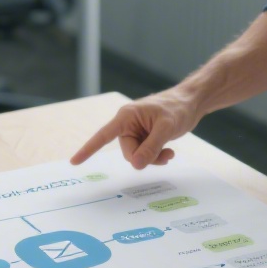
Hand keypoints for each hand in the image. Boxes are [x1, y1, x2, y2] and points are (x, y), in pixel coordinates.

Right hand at [70, 90, 201, 168]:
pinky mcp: (145, 136)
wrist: (192, 102)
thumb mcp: (166, 128)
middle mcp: (128, 124)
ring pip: (137, 155)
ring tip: (169, 152)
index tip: (74, 161)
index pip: (103, 135)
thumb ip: (150, 147)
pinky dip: (156, 156)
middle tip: (165, 154)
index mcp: (126, 116)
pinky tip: (169, 151)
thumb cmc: (178, 108)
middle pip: (128, 152)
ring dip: (153, 158)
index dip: (88, 149)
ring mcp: (136, 131)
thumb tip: (136, 165)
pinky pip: (145, 153)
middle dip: (145, 157)